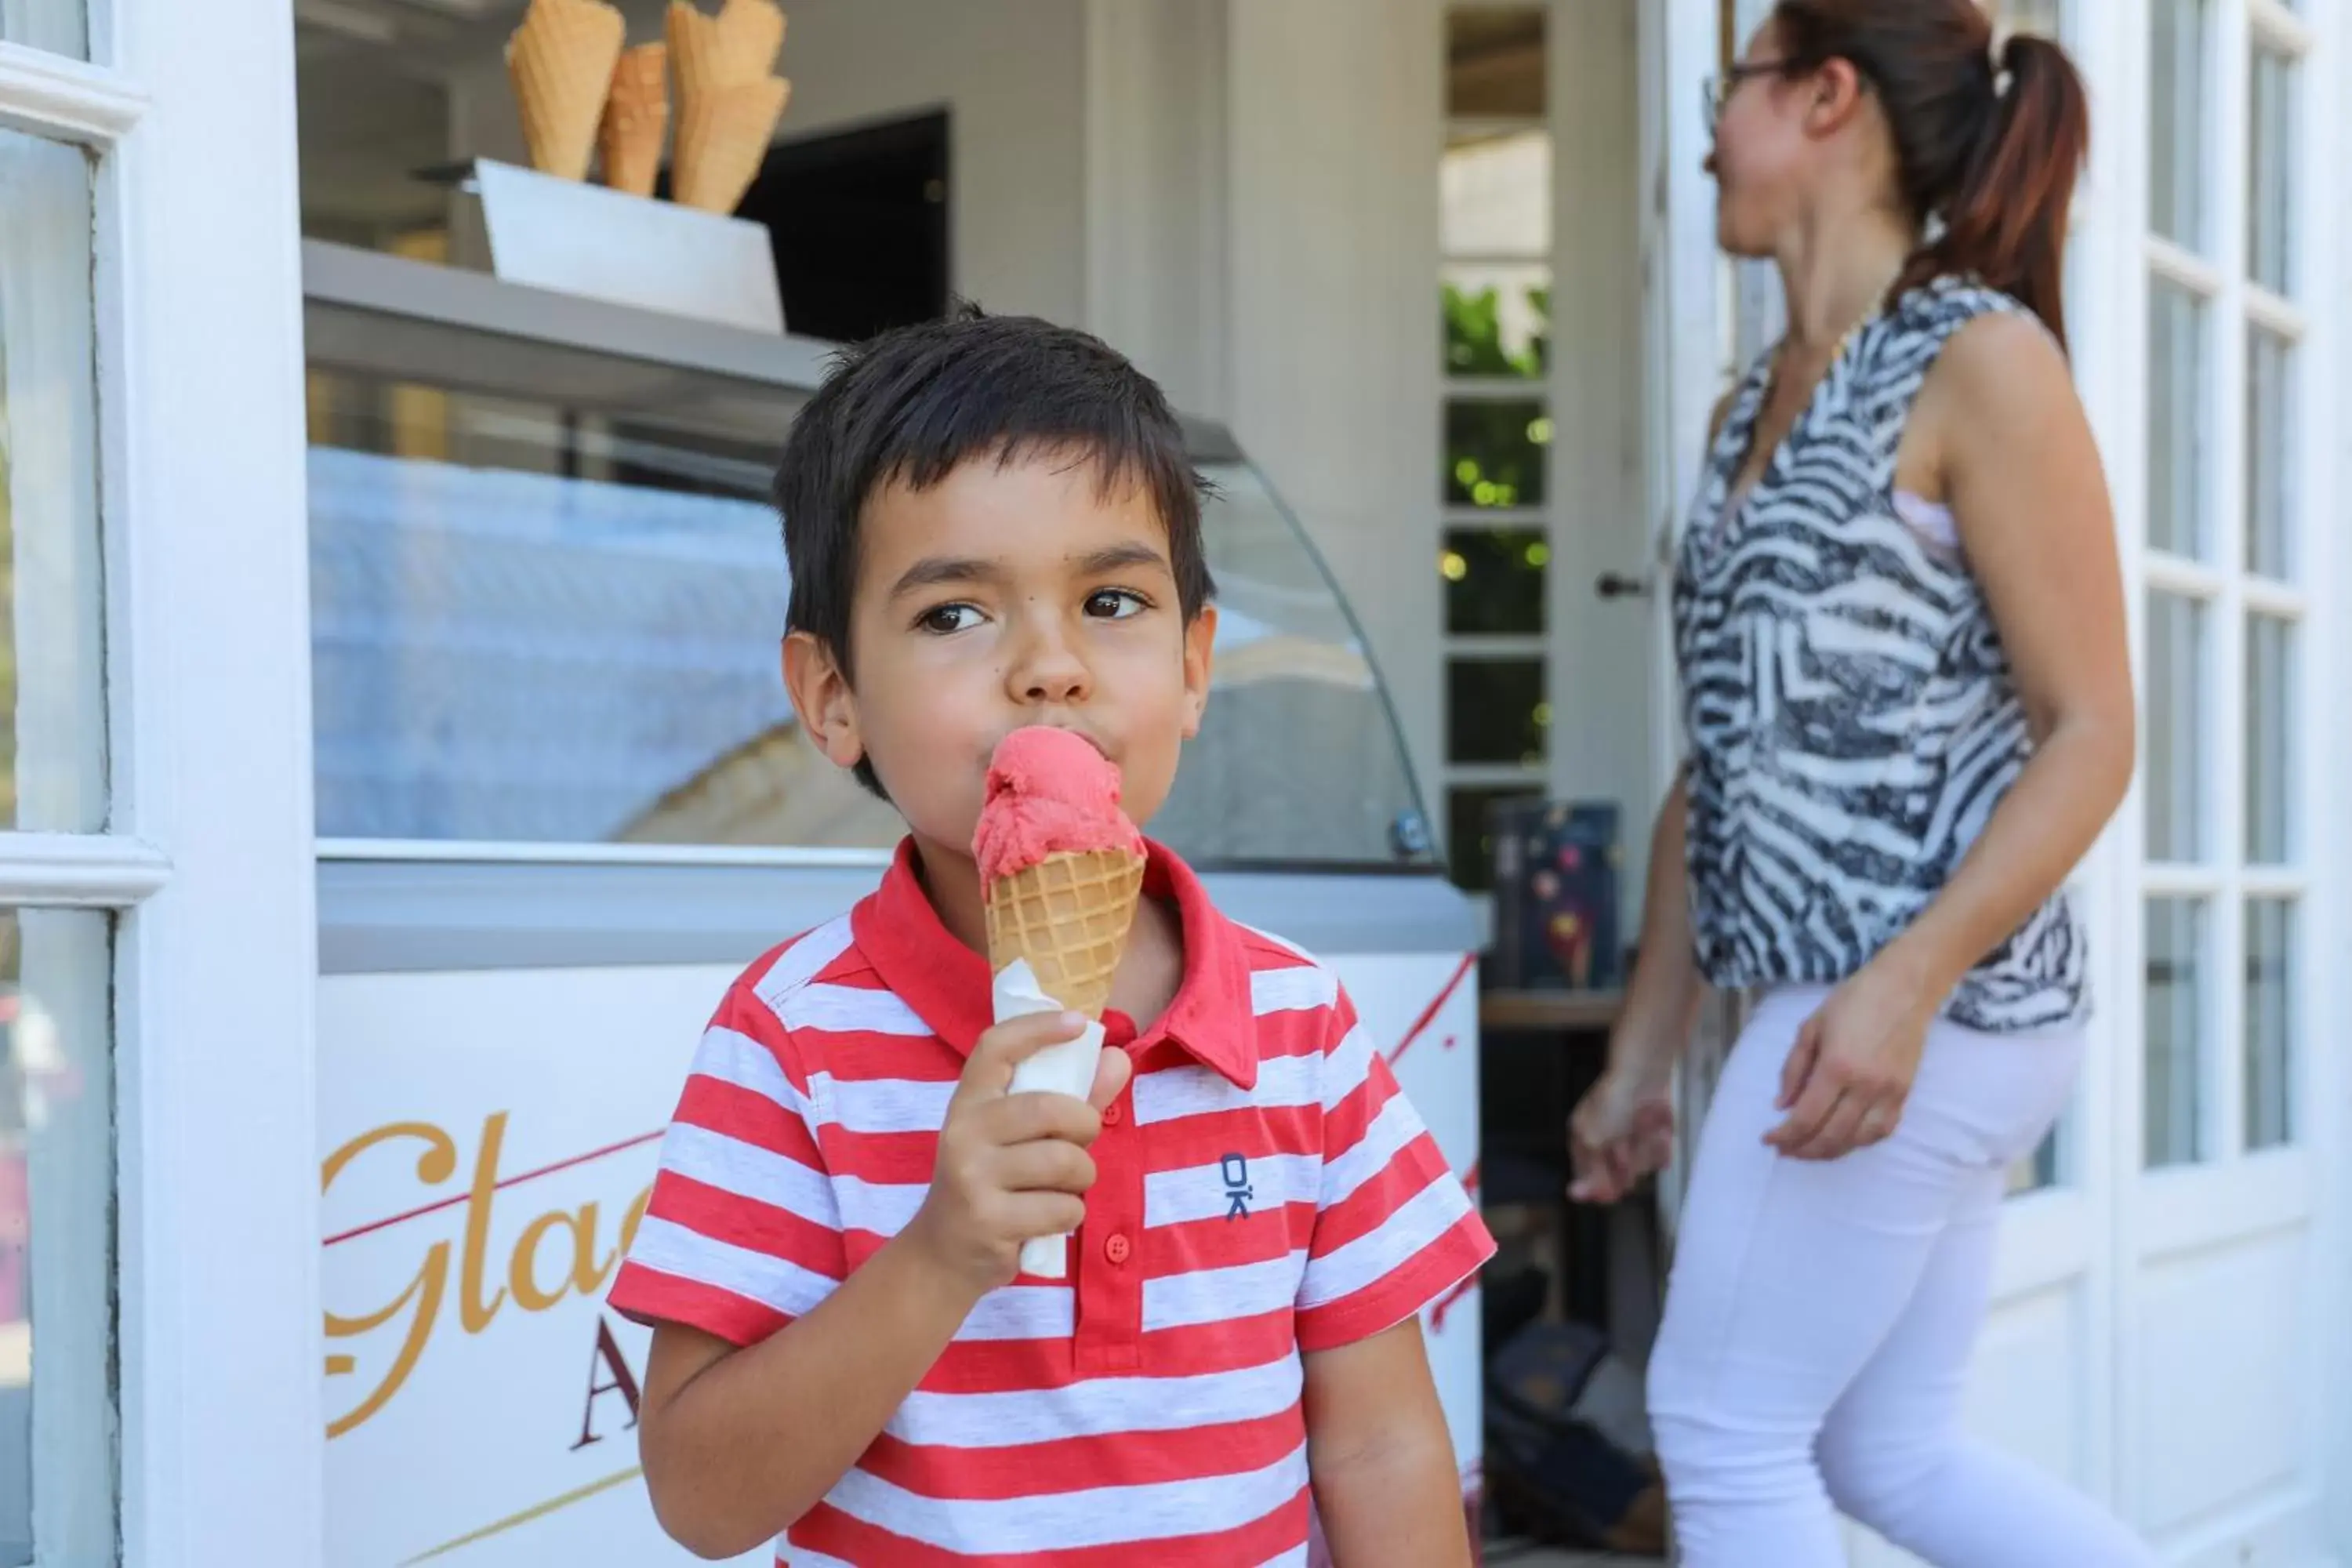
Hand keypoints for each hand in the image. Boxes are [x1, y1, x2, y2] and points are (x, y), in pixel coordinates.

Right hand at [902, 1010, 1134, 1298]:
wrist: (944, 1253)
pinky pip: (1062, 1207)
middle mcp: (963, 1132)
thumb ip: (1071, 1099)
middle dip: (1085, 1127)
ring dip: (1082, 1178)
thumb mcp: (1019, 1138)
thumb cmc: (992, 1184)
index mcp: (968, 1102)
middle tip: (1081, 1145)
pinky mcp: (988, 1220)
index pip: (995, 1047)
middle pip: (1049, 1110)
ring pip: (1064, 1161)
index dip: (1037, 1029)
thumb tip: (1119, 1058)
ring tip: (1063, 1187)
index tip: (1078, 1023)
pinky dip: (1070, 1215)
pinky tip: (1047, 1219)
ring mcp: (971, 1177)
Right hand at [1568, 1060, 1675, 1204]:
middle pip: (1618, 1176)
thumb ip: (1590, 1171)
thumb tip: (1576, 1193)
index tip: (1610, 1194)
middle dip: (1627, 1162)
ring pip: (1641, 1166)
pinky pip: (1659, 1155)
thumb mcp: (1593, 1140)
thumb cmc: (1614, 1100)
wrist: (1646, 1075)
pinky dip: (1661, 1145)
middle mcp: (1605, 1142)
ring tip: (1643, 1127)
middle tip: (1625, 1145)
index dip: (1598, 1188)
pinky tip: (1658, 1131)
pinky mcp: (1652, 1136)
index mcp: (1583, 1140)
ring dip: (1645, 1148)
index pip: (1587, 1177)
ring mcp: (1630, 1139)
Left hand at [1766, 958, 1936, 1159]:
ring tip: (1809, 1150)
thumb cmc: (1852, 1001)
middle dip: (1803, 1149)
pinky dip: (1860, 1142)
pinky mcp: (1905, 1093)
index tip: (1767, 1140)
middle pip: (1831, 1135)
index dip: (1784, 1135)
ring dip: (1830, 1151)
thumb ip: (1793, 1069)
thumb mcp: (1810, 1027)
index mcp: (1836, 1067)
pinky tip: (1843, 1140)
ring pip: (1858, 1140)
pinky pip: (1883, 1130)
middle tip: (1784, 1150)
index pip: (1806, 1117)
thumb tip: (1782, 1106)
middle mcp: (1864, 1086)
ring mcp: (1889, 1093)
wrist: (1904, 989)